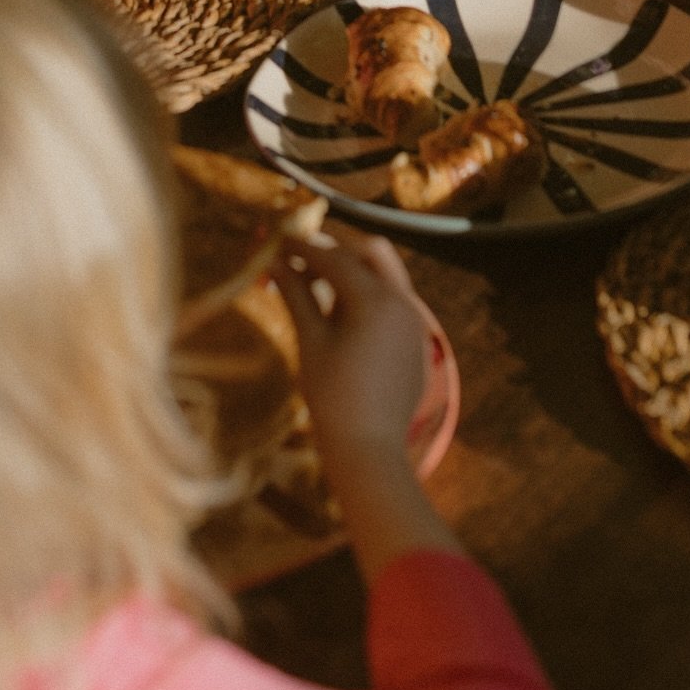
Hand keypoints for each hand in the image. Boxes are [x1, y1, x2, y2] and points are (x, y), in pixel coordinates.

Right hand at [273, 233, 428, 461]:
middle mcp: (402, 301)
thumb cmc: (333, 397)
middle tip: (303, 250)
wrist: (370, 448)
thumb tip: (274, 261)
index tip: (278, 241)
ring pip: (385, 271)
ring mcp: (413, 318)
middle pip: (370, 251)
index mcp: (375, 300)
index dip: (303, 246)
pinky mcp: (414, 336)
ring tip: (316, 276)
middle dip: (336, 244)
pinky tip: (340, 303)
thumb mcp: (311, 341)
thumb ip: (296, 295)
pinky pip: (392, 296)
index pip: (335, 257)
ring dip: (353, 265)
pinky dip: (367, 288)